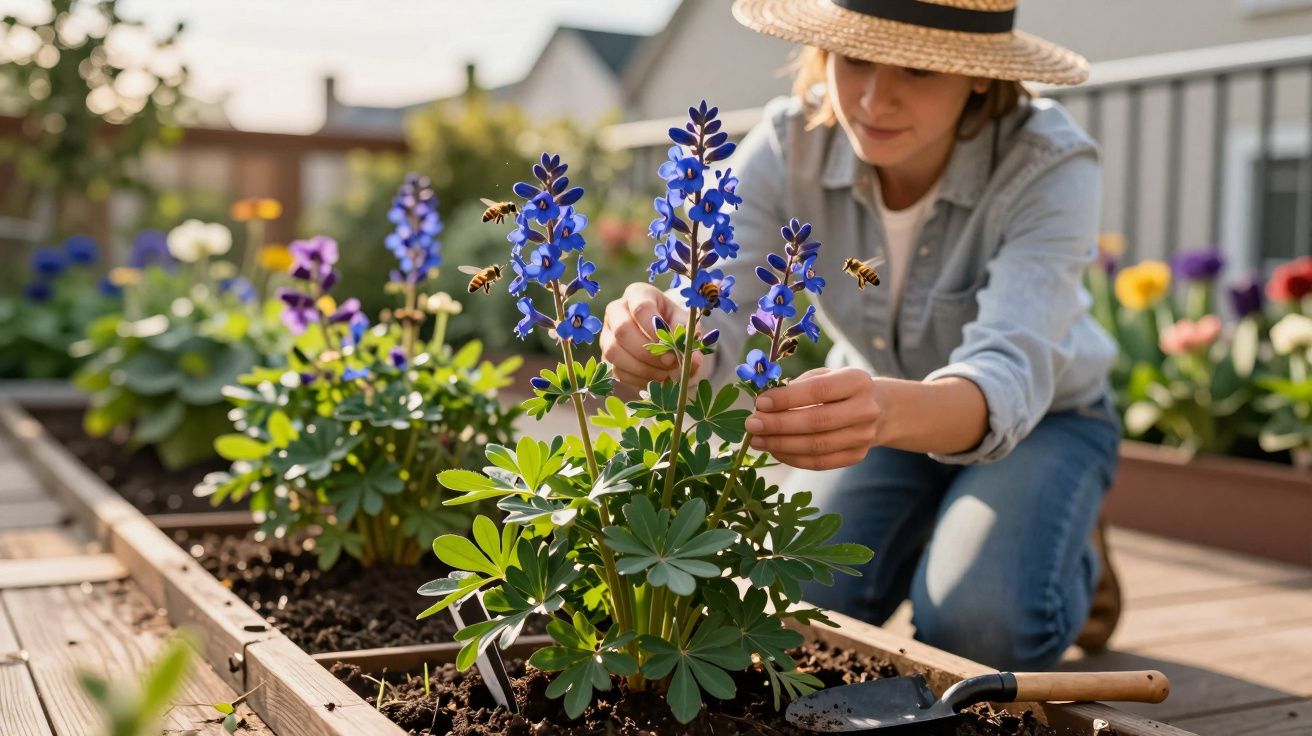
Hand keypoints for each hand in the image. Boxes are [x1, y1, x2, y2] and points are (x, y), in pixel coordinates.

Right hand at [600, 283, 704, 387]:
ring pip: (614, 352)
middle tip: (669, 362)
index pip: (641, 308)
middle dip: (648, 352)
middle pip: (622, 330)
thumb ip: (687, 338)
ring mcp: (607, 333)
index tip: (670, 345)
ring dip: (643, 368)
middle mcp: (616, 310)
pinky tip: (656, 379)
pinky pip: (617, 370)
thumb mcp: (685, 323)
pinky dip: (638, 379)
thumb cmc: (673, 322)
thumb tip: (691, 360)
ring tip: (665, 374)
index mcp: (638, 294)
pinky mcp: (605, 355)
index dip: (655, 329)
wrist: (662, 335)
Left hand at [744, 367, 881, 470]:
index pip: (818, 390)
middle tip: (751, 424)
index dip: (787, 398)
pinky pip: (819, 463)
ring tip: (756, 440)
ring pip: (816, 446)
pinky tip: (774, 450)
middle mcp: (866, 410)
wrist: (878, 409)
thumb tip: (763, 406)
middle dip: (779, 424)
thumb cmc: (839, 389)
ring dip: (781, 444)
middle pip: (816, 421)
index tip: (760, 403)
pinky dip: (792, 458)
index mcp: (858, 381)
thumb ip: (797, 387)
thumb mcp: (824, 376)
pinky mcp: (856, 456)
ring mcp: (864, 437)